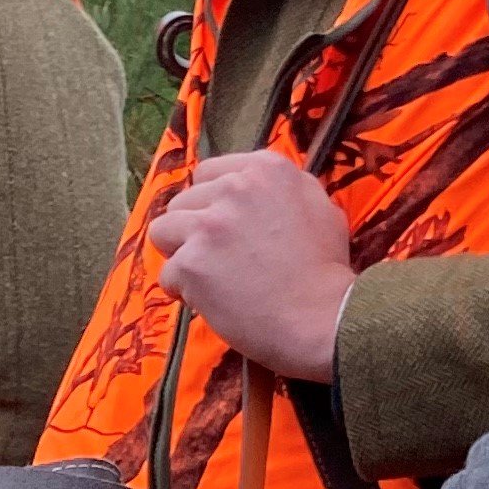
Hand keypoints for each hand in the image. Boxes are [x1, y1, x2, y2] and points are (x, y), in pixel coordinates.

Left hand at [148, 152, 352, 375]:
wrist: (323, 318)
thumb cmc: (326, 270)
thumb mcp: (319, 207)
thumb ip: (279, 190)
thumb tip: (250, 185)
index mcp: (266, 170)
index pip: (208, 173)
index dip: (211, 202)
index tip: (226, 227)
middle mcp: (235, 188)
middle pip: (183, 201)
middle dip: (194, 230)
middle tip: (223, 259)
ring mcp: (210, 225)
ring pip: (163, 231)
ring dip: (181, 255)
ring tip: (211, 277)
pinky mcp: (192, 262)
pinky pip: (167, 274)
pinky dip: (184, 292)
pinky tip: (213, 300)